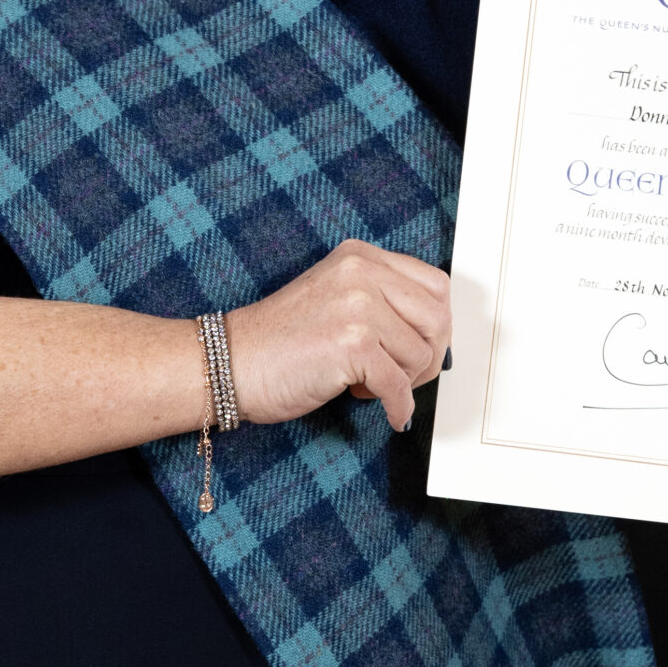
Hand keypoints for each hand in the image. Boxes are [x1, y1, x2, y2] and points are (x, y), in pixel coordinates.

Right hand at [225, 239, 451, 432]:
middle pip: (437, 320)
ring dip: (403, 381)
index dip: (436, 325)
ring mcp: (357, 306)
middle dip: (427, 357)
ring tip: (367, 381)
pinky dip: (397, 406)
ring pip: (421, 355)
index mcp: (360, 257)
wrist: (230, 363)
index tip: (421, 347)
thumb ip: (382, 301)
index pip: (435, 285)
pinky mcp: (351, 344)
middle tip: (402, 375)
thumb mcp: (337, 297)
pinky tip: (384, 410)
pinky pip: (399, 386)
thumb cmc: (278, 341)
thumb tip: (435, 334)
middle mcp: (361, 273)